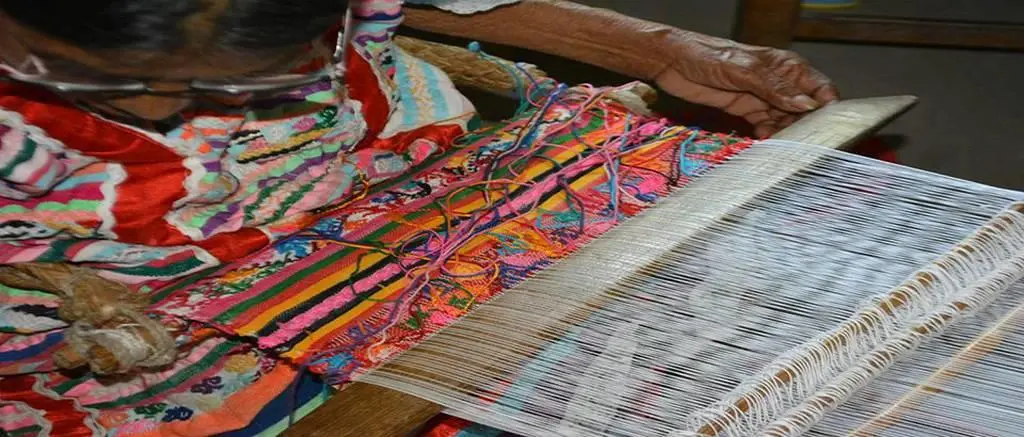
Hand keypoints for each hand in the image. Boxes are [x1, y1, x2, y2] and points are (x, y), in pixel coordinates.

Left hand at [653, 31, 838, 137]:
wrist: (672, 62)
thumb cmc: (708, 56)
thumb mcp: (744, 71)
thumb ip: (775, 88)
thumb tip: (807, 105)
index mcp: (787, 67)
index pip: (820, 89)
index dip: (828, 109)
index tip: (828, 130)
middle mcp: (780, 83)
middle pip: (805, 110)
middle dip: (806, 127)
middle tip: (802, 146)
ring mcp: (763, 97)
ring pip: (786, 120)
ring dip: (786, 134)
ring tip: (783, 148)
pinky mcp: (746, 109)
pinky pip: (765, 125)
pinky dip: (768, 135)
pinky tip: (764, 142)